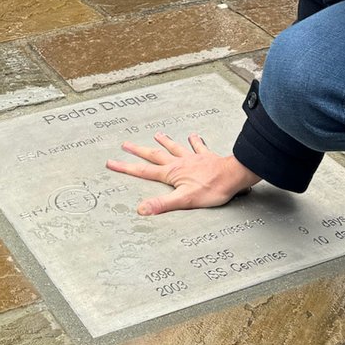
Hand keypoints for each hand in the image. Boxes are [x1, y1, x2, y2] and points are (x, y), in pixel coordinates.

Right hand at [106, 132, 260, 214]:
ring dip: (164, 142)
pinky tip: (193, 135)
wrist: (233, 176)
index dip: (126, 167)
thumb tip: (141, 209)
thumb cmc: (212, 188)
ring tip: (156, 135)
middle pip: (155, 155)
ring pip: (174, 148)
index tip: (112, 162)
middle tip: (125, 144)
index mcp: (172, 174)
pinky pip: (198, 147)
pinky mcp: (206, 157)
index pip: (144, 171)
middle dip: (138, 151)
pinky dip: (194, 141)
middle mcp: (179, 163)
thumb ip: (162, 204)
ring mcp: (192, 158)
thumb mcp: (184, 200)